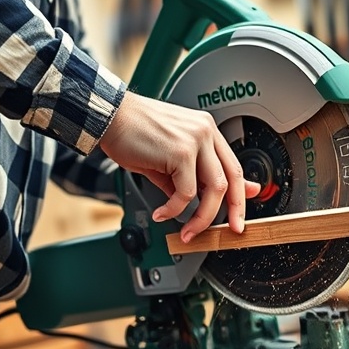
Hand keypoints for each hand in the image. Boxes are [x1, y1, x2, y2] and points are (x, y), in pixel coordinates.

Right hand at [99, 92, 259, 242]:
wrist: (109, 117)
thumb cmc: (134, 134)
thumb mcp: (170, 157)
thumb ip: (192, 177)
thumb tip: (207, 200)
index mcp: (206, 131)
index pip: (233, 167)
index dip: (240, 194)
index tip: (238, 214)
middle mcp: (205, 132)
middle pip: (230, 179)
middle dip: (233, 210)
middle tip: (227, 230)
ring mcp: (195, 140)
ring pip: (213, 189)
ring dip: (202, 217)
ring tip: (187, 230)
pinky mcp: (181, 152)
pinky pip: (186, 192)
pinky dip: (175, 209)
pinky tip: (162, 213)